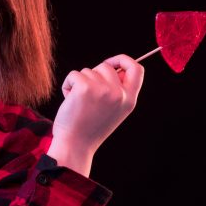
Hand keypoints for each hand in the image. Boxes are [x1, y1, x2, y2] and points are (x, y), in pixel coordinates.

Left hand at [47, 54, 143, 174]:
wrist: (75, 145)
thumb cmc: (88, 127)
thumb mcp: (112, 110)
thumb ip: (117, 91)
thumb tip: (111, 67)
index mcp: (130, 100)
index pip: (137, 69)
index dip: (123, 60)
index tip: (111, 63)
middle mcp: (119, 94)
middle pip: (106, 66)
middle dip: (93, 76)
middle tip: (87, 97)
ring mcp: (103, 89)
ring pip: (88, 70)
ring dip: (79, 83)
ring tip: (78, 103)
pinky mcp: (85, 87)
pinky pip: (74, 74)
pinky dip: (68, 85)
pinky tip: (69, 101)